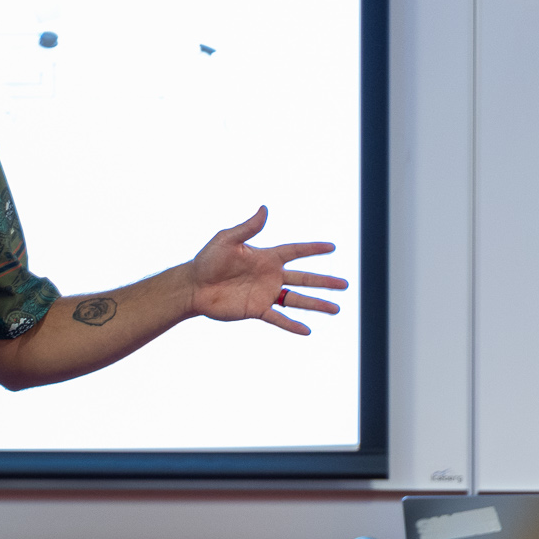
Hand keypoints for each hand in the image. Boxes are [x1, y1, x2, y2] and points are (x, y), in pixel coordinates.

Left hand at [187, 206, 347, 334]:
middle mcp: (270, 276)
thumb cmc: (207, 260)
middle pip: (304, 279)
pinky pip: (278, 318)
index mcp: (266, 257)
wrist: (193, 286)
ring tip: (336, 309)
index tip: (332, 247)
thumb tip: (264, 209)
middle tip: (345, 285)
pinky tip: (307, 330)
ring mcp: (265, 294)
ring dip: (316, 304)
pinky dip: (292, 325)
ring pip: (297, 300)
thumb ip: (248, 228)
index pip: (296, 251)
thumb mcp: (227, 240)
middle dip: (325, 282)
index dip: (313, 249)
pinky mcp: (256, 310)